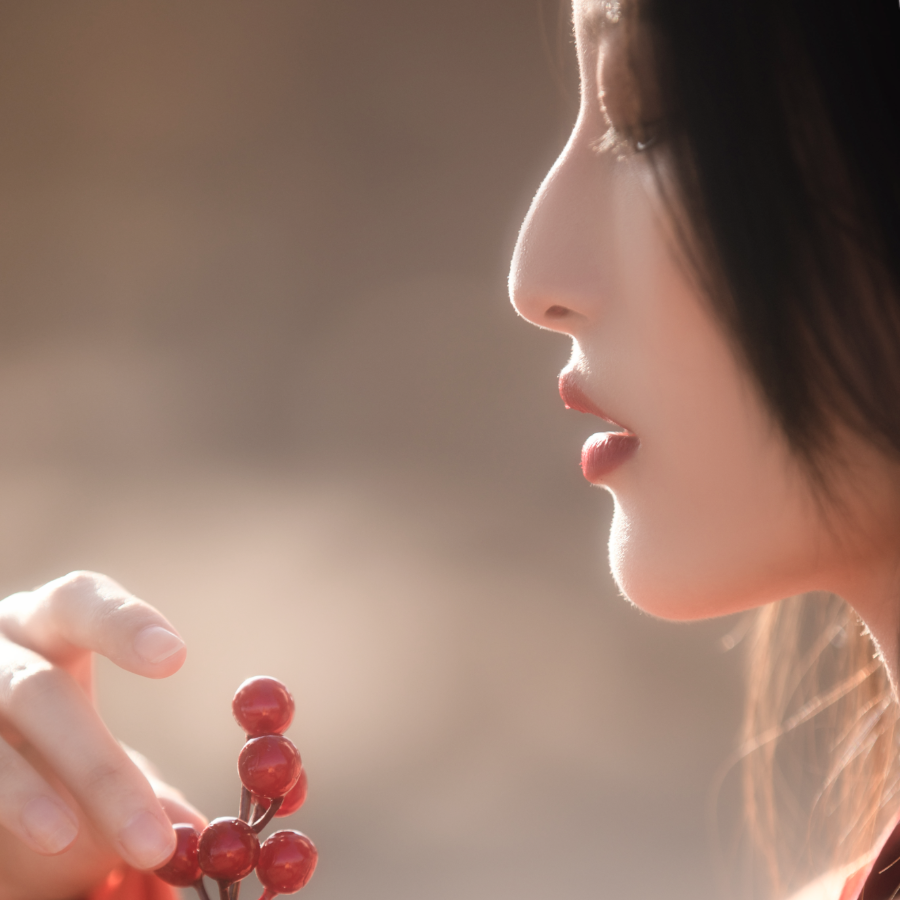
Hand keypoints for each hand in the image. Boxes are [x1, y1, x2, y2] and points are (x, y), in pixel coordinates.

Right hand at [0, 571, 205, 899]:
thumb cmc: (51, 730)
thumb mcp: (92, 733)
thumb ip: (143, 786)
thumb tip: (200, 837)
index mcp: (46, 623)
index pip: (80, 603)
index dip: (122, 624)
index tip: (174, 657)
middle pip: (39, 693)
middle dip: (98, 769)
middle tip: (154, 839)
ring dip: (24, 795)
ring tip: (64, 840)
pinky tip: (13, 855)